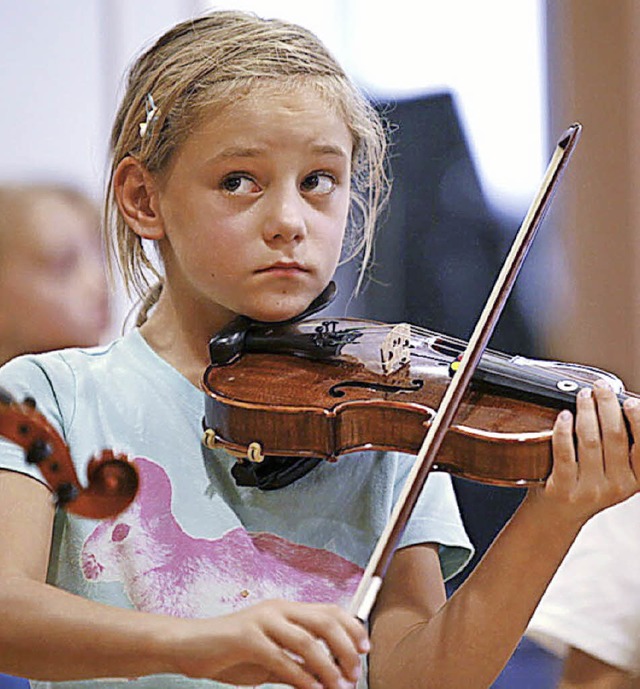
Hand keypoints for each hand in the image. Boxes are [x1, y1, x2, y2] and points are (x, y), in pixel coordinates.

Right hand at [174, 599, 368, 688]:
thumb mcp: (271, 658)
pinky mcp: (246, 637)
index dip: (351, 627)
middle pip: (324, 620)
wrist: (191, 646)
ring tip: (339, 686)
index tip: (365, 648)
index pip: (328, 610)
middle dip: (345, 647)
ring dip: (328, 666)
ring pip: (307, 639)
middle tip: (355, 672)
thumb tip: (326, 677)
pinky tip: (312, 688)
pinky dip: (301, 675)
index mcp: (286, 609)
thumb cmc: (231, 651)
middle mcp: (277, 609)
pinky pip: (281, 657)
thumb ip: (297, 663)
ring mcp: (262, 620)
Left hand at [540, 380, 639, 524]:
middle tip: (600, 387)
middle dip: (607, 406)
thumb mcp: (615, 470)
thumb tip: (620, 403)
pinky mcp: (564, 489)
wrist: (557, 515)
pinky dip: (563, 430)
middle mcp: (617, 487)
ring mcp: (590, 489)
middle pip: (615, 437)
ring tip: (583, 395)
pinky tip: (564, 415)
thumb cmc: (586, 483)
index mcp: (636, 480)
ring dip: (586, 412)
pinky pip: (564, 453)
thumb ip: (622, 444)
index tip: (630, 400)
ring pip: (590, 441)